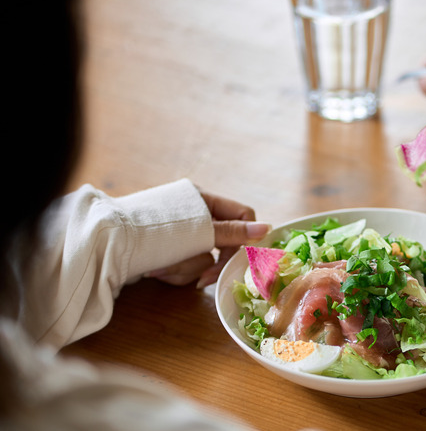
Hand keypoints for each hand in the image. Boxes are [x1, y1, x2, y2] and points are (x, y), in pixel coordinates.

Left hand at [146, 192, 270, 287]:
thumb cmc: (152, 232)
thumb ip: (233, 233)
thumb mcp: (198, 231)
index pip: (242, 217)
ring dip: (184, 268)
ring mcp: (180, 235)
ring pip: (203, 259)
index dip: (245, 238)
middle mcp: (194, 216)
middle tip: (202, 281)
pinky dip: (172, 272)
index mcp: (203, 199)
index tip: (241, 258)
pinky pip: (185, 266)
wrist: (104, 245)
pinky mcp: (167, 252)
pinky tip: (154, 271)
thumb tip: (267, 228)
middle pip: (223, 244)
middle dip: (208, 262)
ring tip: (160, 268)